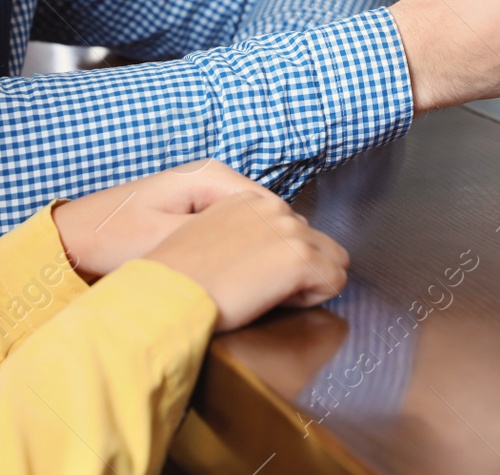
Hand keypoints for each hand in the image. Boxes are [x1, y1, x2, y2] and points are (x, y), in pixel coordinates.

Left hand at [51, 161, 276, 281]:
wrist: (72, 238)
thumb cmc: (110, 238)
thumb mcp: (164, 242)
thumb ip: (215, 242)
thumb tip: (263, 253)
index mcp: (212, 177)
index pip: (273, 207)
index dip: (283, 244)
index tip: (283, 279)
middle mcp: (214, 177)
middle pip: (268, 213)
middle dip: (273, 247)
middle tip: (270, 287)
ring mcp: (206, 192)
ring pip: (254, 222)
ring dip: (258, 250)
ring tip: (254, 285)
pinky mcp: (195, 209)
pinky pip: (235, 228)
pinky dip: (240, 250)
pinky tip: (233, 276)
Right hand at [144, 193, 349, 331]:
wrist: (165, 295)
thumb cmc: (178, 277)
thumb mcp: (206, 235)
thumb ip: (242, 230)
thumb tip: (268, 248)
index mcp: (250, 199)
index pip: (292, 228)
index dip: (278, 258)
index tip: (248, 272)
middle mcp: (274, 207)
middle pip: (316, 242)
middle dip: (298, 268)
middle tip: (258, 286)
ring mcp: (291, 230)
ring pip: (331, 259)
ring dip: (306, 281)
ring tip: (265, 294)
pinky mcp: (300, 257)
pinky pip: (333, 280)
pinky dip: (312, 297)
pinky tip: (274, 300)